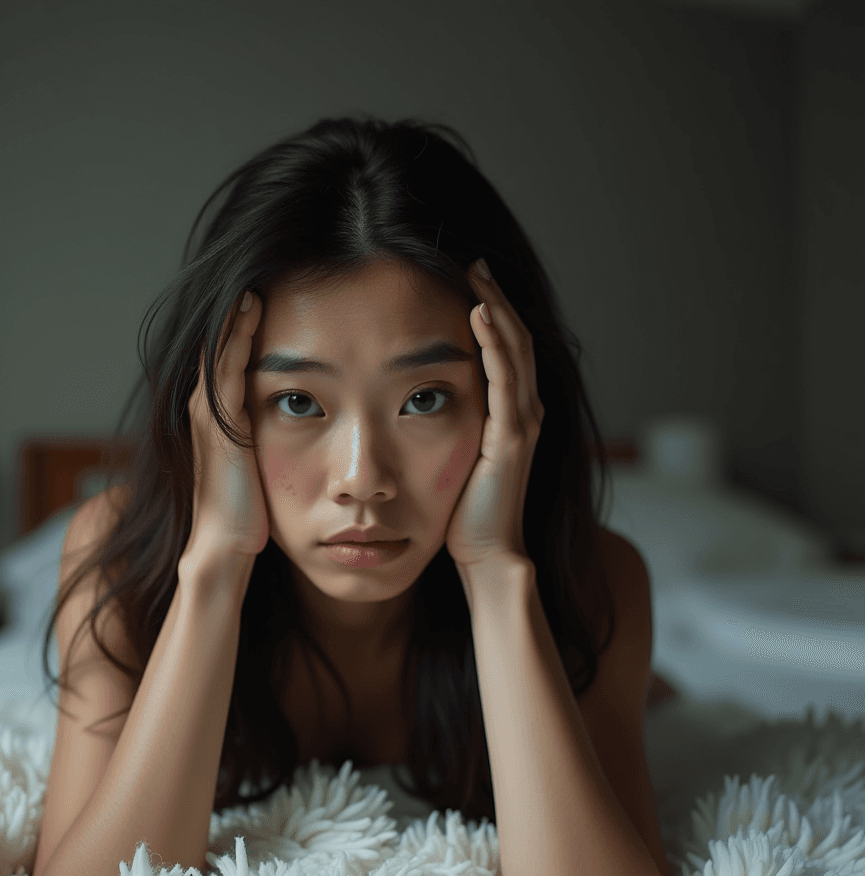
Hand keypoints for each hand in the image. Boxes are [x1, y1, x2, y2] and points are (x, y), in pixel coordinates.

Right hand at [182, 289, 269, 563]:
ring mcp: (208, 418)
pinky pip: (225, 370)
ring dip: (234, 319)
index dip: (242, 334)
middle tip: (256, 280)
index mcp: (218, 423)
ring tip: (251, 286)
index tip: (264, 303)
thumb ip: (265, 444)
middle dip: (235, 319)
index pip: (227, 365)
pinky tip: (249, 311)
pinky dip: (235, 338)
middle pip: (218, 352)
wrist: (225, 548)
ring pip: (219, 354)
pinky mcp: (219, 426)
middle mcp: (207, 414)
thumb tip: (302, 431)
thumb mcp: (259, 470)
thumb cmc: (247, 518)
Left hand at [444, 259, 543, 570]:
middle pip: (515, 338)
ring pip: (515, 349)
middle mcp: (525, 412)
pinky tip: (476, 313)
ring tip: (475, 273)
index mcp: (512, 414)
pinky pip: (505, 378)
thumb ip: (446, 424)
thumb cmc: (462, 513)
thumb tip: (410, 398)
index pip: (506, 349)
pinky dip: (493, 342)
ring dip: (496, 307)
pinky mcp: (512, 437)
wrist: (483, 554)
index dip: (490, 312)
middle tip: (472, 261)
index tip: (465, 280)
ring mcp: (523, 423)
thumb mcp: (453, 456)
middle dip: (495, 297)